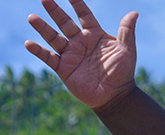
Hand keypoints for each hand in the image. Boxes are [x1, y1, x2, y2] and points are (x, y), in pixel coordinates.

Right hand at [24, 0, 138, 108]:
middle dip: (55, 11)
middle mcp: (80, 42)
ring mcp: (70, 54)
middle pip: (64, 23)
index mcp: (95, 35)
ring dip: (43, 28)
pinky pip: (48, 57)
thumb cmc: (123, 72)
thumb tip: (135, 13)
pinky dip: (38, 51)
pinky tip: (29, 43)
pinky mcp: (63, 68)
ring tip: (32, 17)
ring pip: (53, 37)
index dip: (77, 4)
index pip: (84, 15)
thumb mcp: (127, 50)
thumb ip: (127, 31)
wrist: (115, 95)